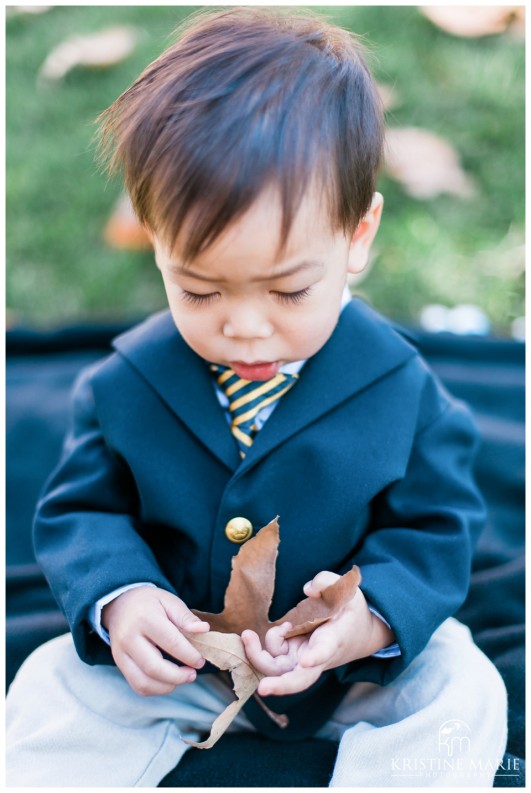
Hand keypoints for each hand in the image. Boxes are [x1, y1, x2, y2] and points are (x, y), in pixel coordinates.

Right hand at [102, 585, 209, 696]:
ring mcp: (120, 653)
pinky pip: (137, 685)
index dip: (189, 655)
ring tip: (182, 678)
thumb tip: (204, 629)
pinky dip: (155, 689)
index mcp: (144, 618)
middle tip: (193, 674)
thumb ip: (186, 616)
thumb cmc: (150, 603)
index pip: (170, 642)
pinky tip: (168, 681)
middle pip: (154, 667)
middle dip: (178, 676)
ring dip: (167, 686)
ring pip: (143, 682)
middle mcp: (128, 637)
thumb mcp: (169, 600)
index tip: (200, 661)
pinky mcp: (119, 663)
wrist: (121, 604)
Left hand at [241, 571, 394, 696]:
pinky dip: (263, 647)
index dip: (316, 656)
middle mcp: (316, 656)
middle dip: (281, 685)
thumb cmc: (351, 612)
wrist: (359, 635)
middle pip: (299, 678)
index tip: (308, 660)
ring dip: (258, 657)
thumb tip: (308, 589)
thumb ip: (327, 582)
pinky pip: (272, 659)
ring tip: (247, 635)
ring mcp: (302, 659)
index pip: (325, 650)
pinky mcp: (292, 657)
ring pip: (278, 670)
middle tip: (263, 688)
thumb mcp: (349, 591)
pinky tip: (280, 630)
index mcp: (333, 639)